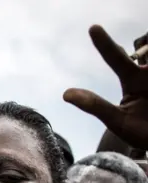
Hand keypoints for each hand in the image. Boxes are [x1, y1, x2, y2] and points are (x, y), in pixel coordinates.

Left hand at [63, 25, 147, 149]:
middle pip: (147, 46)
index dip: (105, 44)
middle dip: (146, 41)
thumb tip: (65, 94)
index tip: (93, 28)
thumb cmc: (141, 132)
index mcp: (132, 79)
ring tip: (147, 62)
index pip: (116, 58)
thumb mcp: (117, 121)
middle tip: (144, 44)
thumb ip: (95, 106)